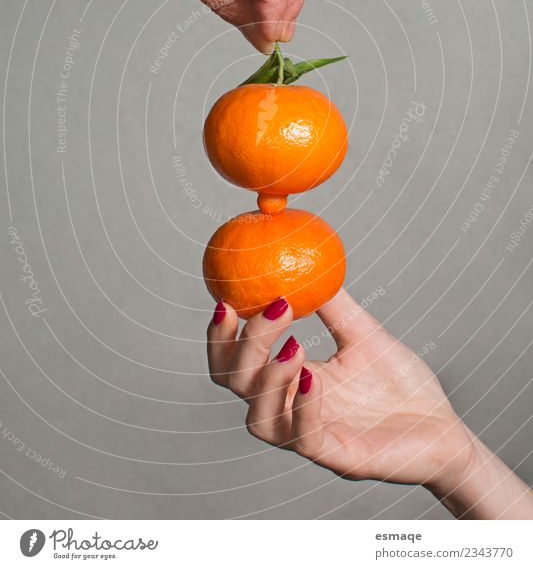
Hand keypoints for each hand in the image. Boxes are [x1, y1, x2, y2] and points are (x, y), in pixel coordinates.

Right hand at [208, 289, 473, 486]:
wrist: (445, 429)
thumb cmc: (402, 385)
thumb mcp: (364, 334)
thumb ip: (334, 304)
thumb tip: (310, 260)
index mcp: (290, 381)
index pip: (235, 364)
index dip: (221, 337)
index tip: (226, 300)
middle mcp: (291, 411)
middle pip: (237, 386)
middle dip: (242, 347)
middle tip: (273, 311)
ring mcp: (311, 438)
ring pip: (260, 419)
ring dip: (269, 379)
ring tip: (295, 345)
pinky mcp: (338, 459)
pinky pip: (305, 438)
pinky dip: (303, 406)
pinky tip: (313, 377)